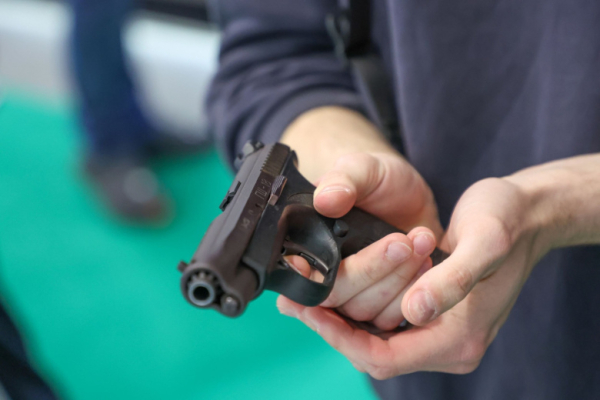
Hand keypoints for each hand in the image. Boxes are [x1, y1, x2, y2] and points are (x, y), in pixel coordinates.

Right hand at [278, 148, 443, 331]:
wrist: (410, 195)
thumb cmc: (380, 179)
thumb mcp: (363, 168)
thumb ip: (343, 179)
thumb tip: (325, 201)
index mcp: (304, 245)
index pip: (298, 275)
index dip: (314, 278)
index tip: (344, 261)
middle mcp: (323, 275)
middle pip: (334, 296)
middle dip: (371, 270)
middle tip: (402, 242)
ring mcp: (353, 294)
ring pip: (365, 310)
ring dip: (397, 280)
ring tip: (422, 242)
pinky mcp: (381, 303)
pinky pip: (390, 318)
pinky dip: (411, 293)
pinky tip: (426, 261)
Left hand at [278, 177, 549, 378]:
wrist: (527, 213)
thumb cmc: (506, 220)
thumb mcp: (484, 242)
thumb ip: (453, 280)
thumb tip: (414, 310)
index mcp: (459, 338)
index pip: (383, 357)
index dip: (339, 337)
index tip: (307, 309)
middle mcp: (448, 345)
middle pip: (373, 352)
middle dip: (331, 328)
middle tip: (293, 301)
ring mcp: (439, 332)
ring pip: (374, 340)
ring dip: (339, 318)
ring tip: (304, 294)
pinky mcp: (432, 315)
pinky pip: (384, 325)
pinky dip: (356, 309)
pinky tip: (335, 287)